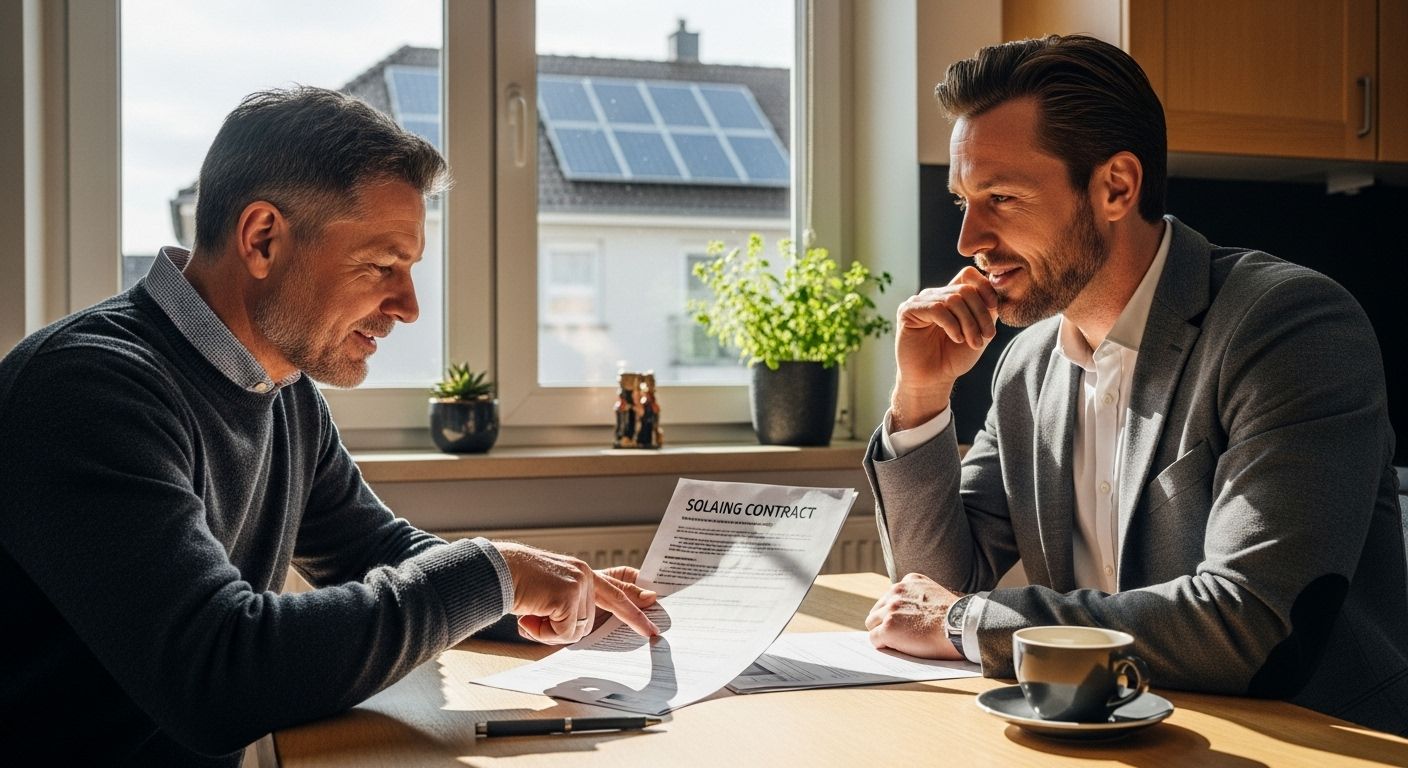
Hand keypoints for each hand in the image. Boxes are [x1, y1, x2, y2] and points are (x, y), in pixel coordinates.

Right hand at [493, 542, 659, 644]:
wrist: (496, 573)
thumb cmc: (517, 584)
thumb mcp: (548, 591)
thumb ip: (567, 605)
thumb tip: (575, 631)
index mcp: (580, 573)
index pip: (614, 586)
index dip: (634, 598)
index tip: (653, 602)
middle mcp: (583, 575)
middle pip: (588, 622)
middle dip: (561, 628)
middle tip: (535, 618)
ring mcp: (577, 585)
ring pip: (577, 631)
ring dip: (549, 631)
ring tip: (531, 614)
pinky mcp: (567, 596)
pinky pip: (564, 633)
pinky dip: (543, 632)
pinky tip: (529, 616)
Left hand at [864, 573, 964, 659]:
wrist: (963, 626)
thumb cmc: (957, 617)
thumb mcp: (937, 594)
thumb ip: (920, 597)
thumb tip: (908, 613)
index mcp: (910, 580)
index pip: (891, 597)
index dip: (897, 613)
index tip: (906, 623)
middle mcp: (896, 591)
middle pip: (878, 609)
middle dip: (886, 622)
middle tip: (901, 635)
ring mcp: (890, 609)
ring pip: (872, 624)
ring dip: (883, 633)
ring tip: (901, 642)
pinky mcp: (888, 627)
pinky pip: (874, 639)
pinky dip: (884, 646)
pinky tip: (900, 648)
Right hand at [891, 267, 997, 428]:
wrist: (932, 380)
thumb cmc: (954, 358)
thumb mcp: (978, 331)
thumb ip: (986, 310)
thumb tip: (997, 288)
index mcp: (950, 297)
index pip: (969, 275)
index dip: (985, 287)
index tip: (994, 309)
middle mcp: (934, 295)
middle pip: (965, 288)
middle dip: (980, 313)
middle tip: (987, 337)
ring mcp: (920, 302)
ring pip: (953, 299)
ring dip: (969, 323)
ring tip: (972, 343)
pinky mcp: (907, 311)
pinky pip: (936, 309)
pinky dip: (952, 325)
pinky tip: (957, 339)